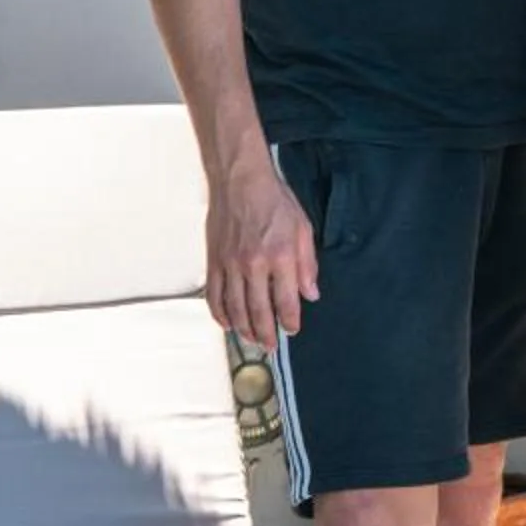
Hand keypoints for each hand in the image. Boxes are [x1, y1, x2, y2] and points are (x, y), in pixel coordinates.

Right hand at [206, 151, 317, 353]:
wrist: (240, 180)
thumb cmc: (274, 200)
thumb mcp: (303, 228)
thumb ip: (307, 264)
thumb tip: (311, 294)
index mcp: (281, 256)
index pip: (287, 301)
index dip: (290, 321)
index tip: (292, 329)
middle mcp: (254, 265)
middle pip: (259, 312)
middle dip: (266, 333)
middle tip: (271, 345)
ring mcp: (230, 265)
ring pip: (235, 309)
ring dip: (244, 329)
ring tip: (252, 338)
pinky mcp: (213, 262)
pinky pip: (214, 297)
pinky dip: (219, 314)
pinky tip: (227, 323)